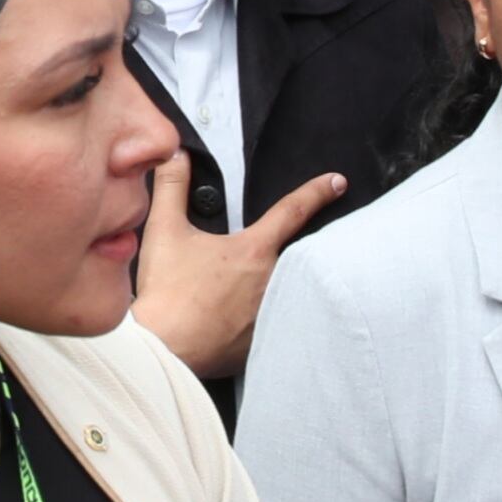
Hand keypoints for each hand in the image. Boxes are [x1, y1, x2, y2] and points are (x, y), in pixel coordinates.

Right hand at [130, 156, 346, 379]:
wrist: (163, 347)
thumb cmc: (166, 292)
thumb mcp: (164, 231)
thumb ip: (171, 186)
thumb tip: (174, 154)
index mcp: (254, 250)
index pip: (293, 211)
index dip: (317, 192)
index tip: (337, 182)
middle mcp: (272, 281)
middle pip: (295, 255)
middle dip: (292, 250)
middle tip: (270, 254)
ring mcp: (272, 313)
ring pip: (286, 289)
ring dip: (277, 284)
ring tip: (249, 290)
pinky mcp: (263, 341)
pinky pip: (274, 322)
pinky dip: (263, 316)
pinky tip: (239, 320)